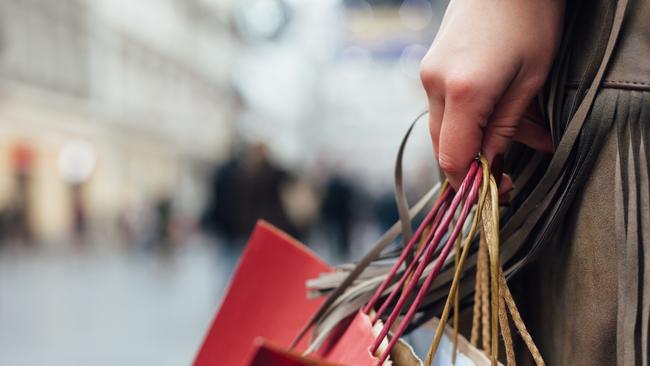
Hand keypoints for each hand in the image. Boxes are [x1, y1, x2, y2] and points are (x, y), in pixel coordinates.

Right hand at [420, 0, 562, 190]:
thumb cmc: (529, 17)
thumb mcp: (530, 79)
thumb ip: (506, 127)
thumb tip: (491, 165)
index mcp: (463, 91)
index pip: (451, 157)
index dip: (471, 182)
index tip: (497, 190)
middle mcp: (435, 84)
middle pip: (442, 146)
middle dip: (474, 163)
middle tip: (510, 169)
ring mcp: (428, 74)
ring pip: (443, 127)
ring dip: (475, 140)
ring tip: (520, 133)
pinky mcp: (430, 66)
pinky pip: (444, 107)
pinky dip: (468, 119)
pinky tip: (499, 112)